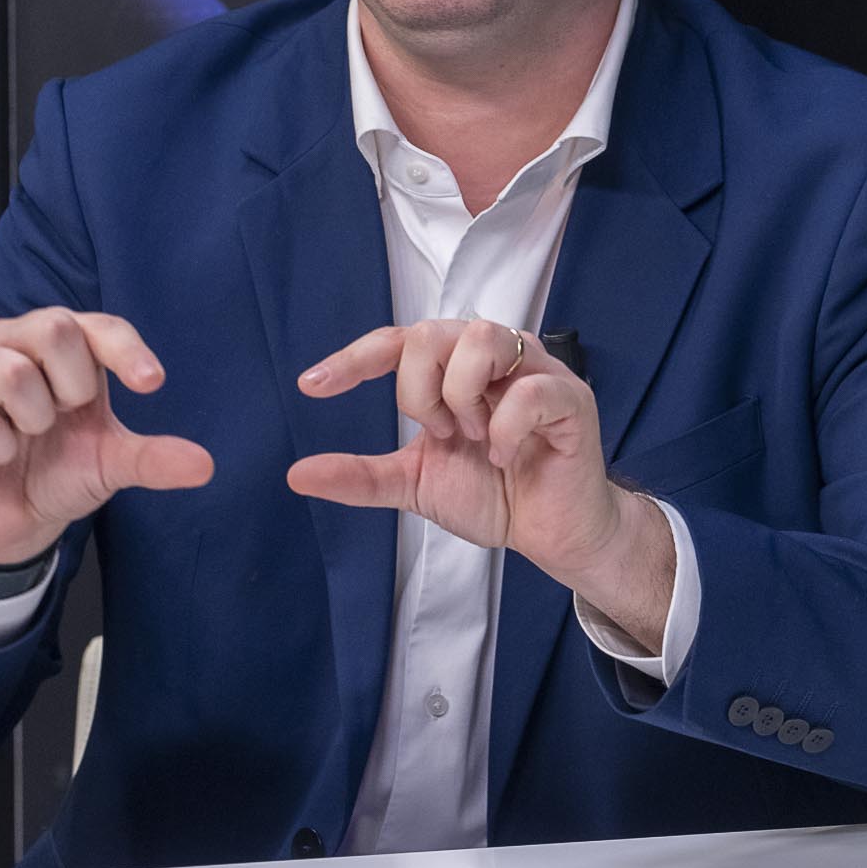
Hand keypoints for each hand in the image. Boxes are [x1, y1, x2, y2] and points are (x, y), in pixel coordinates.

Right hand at [0, 308, 212, 569]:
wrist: (9, 520)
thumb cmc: (59, 471)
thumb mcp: (111, 465)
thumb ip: (153, 459)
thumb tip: (205, 465)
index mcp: (66, 348)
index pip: (100, 326)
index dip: (126, 349)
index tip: (151, 384)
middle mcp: (18, 343)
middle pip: (54, 327)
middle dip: (73, 384)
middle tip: (65, 417)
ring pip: (12, 367)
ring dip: (33, 416)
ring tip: (30, 435)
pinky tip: (0, 454)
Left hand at [286, 319, 672, 645]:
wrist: (551, 534)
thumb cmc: (493, 494)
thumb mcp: (415, 484)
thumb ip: (361, 476)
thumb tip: (296, 474)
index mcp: (454, 368)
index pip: (397, 341)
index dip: (353, 358)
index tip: (311, 387)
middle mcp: (493, 356)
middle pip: (432, 332)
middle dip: (418, 390)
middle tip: (440, 434)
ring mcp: (535, 369)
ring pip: (482, 339)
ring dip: (463, 397)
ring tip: (475, 437)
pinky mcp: (570, 397)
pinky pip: (529, 390)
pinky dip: (504, 428)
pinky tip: (504, 456)